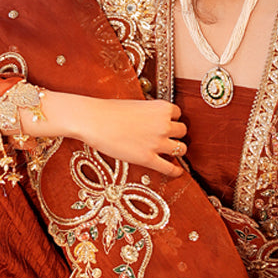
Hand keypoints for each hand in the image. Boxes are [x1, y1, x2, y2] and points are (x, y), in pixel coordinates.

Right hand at [23, 92, 187, 178]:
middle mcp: (164, 124)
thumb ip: (150, 114)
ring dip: (177, 150)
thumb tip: (154, 123)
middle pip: (182, 131)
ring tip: (172, 153)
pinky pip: (170, 168)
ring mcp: (157, 143)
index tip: (167, 123)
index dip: (171, 119)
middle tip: (168, 138)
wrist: (94, 120)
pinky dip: (176, 171)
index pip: (178, 113)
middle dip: (176, 134)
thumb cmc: (110, 111)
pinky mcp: (148, 158)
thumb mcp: (136, 105)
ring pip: (181, 149)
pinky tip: (177, 172)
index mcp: (162, 108)